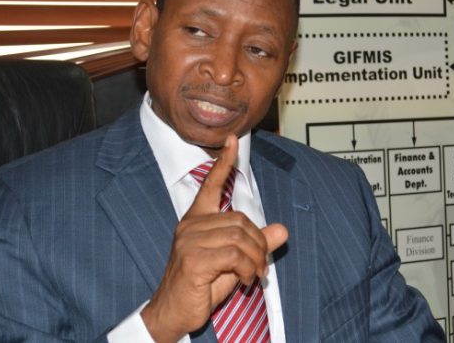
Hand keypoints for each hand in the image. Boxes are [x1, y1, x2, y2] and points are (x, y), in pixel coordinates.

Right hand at [141, 134, 288, 342]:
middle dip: (259, 244)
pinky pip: (235, 254)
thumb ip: (255, 244)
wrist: (172, 312)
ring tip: (255, 275)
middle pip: (241, 220)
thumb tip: (282, 230)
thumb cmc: (199, 286)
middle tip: (261, 266)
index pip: (211, 185)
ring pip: (240, 237)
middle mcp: (190, 225)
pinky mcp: (193, 259)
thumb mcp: (233, 262)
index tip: (232, 140)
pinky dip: (248, 267)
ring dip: (256, 259)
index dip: (224, 162)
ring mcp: (189, 241)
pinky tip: (246, 279)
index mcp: (196, 220)